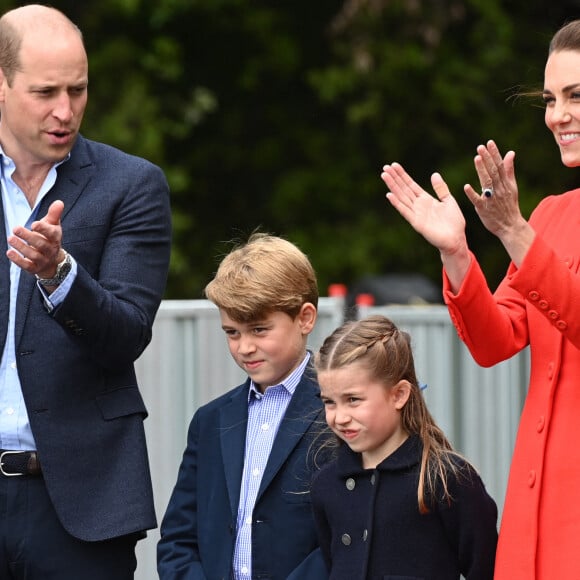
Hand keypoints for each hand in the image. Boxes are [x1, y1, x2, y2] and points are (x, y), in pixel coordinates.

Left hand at [7, 200, 64, 276]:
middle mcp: (51, 250)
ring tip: (10, 238)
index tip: (34, 224)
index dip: (43, 229)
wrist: (52, 260)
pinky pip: (27, 266)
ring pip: (33, 255)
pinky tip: (9, 252)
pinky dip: (18, 260)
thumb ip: (54, 214)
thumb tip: (59, 202)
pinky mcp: (35, 268)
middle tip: (15, 228)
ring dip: (21, 247)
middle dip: (28, 237)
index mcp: (55, 238)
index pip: (52, 234)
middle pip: (41, 244)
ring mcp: (43, 260)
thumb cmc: (49, 238)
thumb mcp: (53, 226)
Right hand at [381, 162, 467, 255]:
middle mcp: (418, 205)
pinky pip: (404, 211)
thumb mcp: (449, 201)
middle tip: (385, 167)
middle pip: (403, 189)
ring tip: (384, 176)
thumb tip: (434, 174)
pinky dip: (396, 203)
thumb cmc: (454, 223)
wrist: (456, 239)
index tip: (394, 165)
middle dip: (394, 178)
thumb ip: (441, 189)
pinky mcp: (416, 222)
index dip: (402, 175)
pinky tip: (389, 195)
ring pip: (401, 197)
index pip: (411, 185)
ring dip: (392, 186)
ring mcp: (416, 213)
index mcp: (425, 199)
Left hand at [464, 140, 533, 265]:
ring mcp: (492, 199)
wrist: (510, 226)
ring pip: (487, 183)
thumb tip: (510, 152)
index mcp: (506, 183)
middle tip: (480, 147)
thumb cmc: (509, 205)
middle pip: (493, 172)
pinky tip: (466, 186)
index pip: (500, 166)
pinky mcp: (484, 209)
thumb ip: (509, 170)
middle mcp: (499, 189)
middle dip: (487, 158)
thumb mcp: (512, 187)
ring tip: (476, 158)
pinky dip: (472, 193)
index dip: (495, 154)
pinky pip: (477, 200)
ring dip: (481, 170)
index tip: (489, 142)